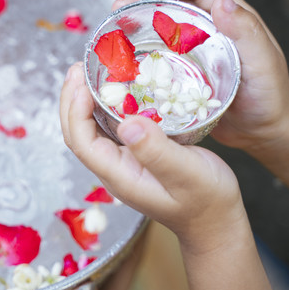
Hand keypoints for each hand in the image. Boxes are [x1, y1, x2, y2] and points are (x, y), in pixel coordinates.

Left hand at [60, 62, 245, 247]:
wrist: (215, 221)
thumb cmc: (206, 201)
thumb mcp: (187, 174)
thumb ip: (156, 152)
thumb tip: (127, 125)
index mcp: (119, 175)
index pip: (82, 142)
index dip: (76, 111)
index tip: (82, 83)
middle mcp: (113, 167)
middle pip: (78, 133)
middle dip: (72, 100)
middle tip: (78, 68)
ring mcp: (122, 161)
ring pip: (91, 129)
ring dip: (84, 100)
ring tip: (88, 72)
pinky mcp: (134, 153)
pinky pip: (110, 127)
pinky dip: (105, 104)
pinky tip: (114, 88)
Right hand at [112, 0, 288, 151]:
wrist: (261, 131)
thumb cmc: (270, 97)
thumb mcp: (263, 62)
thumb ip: (247, 31)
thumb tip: (221, 2)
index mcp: (230, 19)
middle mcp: (208, 30)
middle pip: (174, 3)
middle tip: (121, 7)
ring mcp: (193, 52)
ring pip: (162, 27)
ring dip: (138, 22)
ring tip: (115, 25)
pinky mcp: (181, 72)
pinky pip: (158, 55)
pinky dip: (140, 51)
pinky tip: (124, 55)